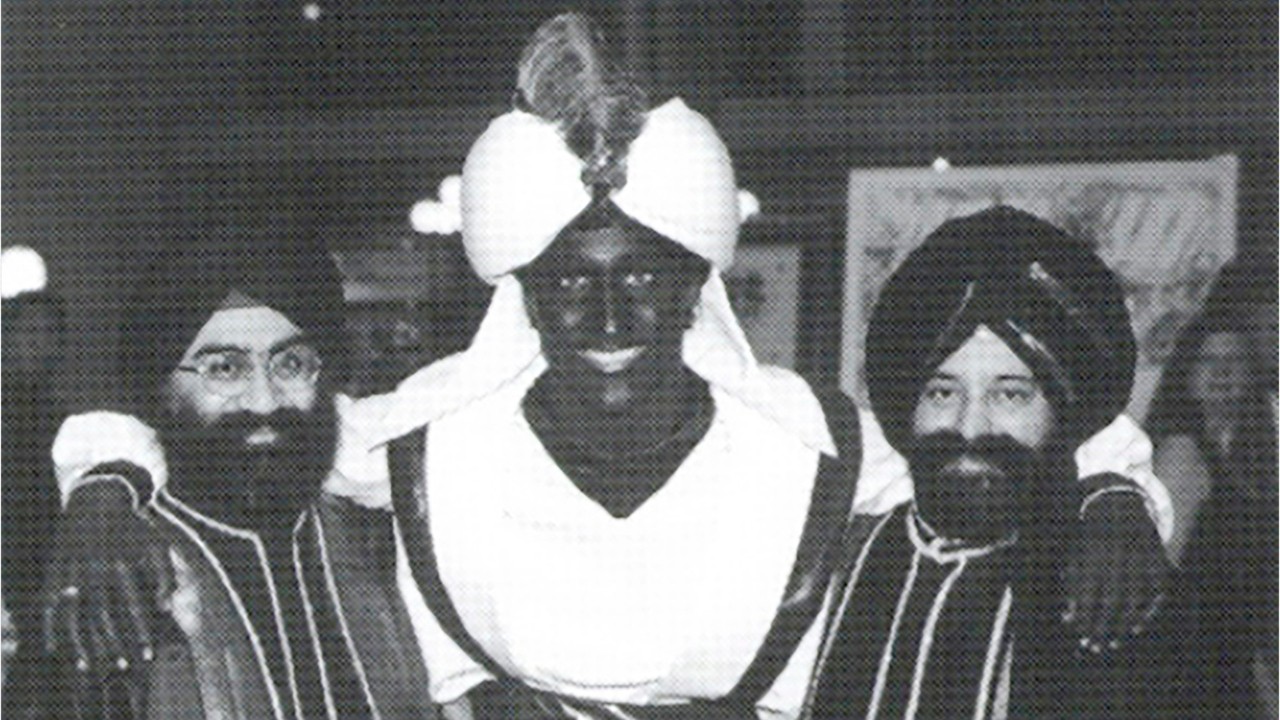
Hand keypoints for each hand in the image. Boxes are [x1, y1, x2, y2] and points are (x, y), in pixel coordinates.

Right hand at [42, 481, 173, 676]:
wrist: (98, 500)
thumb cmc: (134, 528)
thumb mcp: (157, 545)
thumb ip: (166, 575)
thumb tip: (165, 608)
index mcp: (121, 565)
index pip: (133, 609)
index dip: (140, 634)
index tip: (149, 654)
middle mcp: (93, 572)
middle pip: (103, 618)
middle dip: (113, 645)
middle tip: (123, 667)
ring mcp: (71, 573)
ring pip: (74, 616)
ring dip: (81, 644)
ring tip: (88, 667)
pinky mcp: (54, 573)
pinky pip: (49, 607)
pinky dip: (51, 628)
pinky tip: (56, 647)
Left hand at [1063, 490, 1168, 653]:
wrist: (1118, 504)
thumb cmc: (1089, 537)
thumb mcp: (1074, 555)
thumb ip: (1071, 586)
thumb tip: (1068, 618)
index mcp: (1092, 553)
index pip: (1089, 594)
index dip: (1086, 619)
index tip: (1081, 639)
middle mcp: (1117, 556)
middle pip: (1110, 600)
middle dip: (1102, 627)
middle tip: (1095, 648)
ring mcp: (1139, 558)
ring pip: (1133, 598)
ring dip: (1122, 624)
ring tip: (1112, 643)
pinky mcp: (1157, 559)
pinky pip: (1154, 591)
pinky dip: (1147, 610)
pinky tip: (1135, 627)